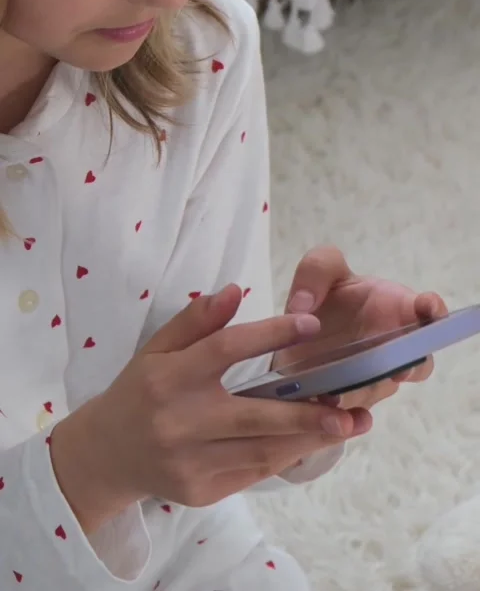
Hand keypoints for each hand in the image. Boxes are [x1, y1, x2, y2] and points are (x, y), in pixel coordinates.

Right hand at [50, 285, 370, 534]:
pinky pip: (253, 473)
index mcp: (168, 377)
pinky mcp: (199, 492)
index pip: (225, 349)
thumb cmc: (139, 391)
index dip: (270, 334)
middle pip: (254, 416)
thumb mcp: (157, 348)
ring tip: (349, 426)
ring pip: (261, 452)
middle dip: (308, 415)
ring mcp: (190, 462)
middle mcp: (179, 422)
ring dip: (309, 440)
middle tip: (352, 409)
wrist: (107, 455)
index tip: (311, 324)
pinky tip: (312, 443)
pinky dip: (285, 458)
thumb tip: (234, 288)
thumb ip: (196, 320)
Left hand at [274, 246, 447, 410]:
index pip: (427, 311)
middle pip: (414, 364)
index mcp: (396, 307)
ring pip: (377, 391)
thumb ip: (315, 271)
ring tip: (334, 392)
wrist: (298, 336)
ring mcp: (377, 377)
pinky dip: (340, 412)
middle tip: (396, 370)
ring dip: (361, 392)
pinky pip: (353, 412)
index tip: (428, 308)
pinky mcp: (352, 402)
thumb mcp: (319, 271)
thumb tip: (302, 305)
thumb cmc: (326, 296)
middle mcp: (394, 346)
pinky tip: (321, 404)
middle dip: (408, 368)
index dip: (433, 310)